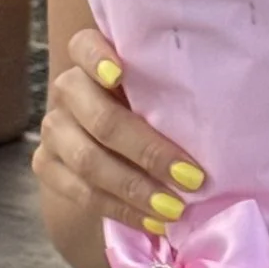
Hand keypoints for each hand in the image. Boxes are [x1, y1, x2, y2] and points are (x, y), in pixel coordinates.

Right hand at [33, 29, 206, 233]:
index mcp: (91, 56)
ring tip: (175, 209)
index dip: (98, 59)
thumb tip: (222, 117)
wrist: (116, 143)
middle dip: (149, 152)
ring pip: (88, 161)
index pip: (84, 46)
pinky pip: (81, 193)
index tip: (120, 75)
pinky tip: (152, 221)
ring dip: (137, 189)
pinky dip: (121, 210)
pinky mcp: (46, 164)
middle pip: (101, 119)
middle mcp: (67, 88)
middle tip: (193, 178)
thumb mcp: (160, 88)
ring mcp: (53, 127)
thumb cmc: (155, 104)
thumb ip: (171, 89)